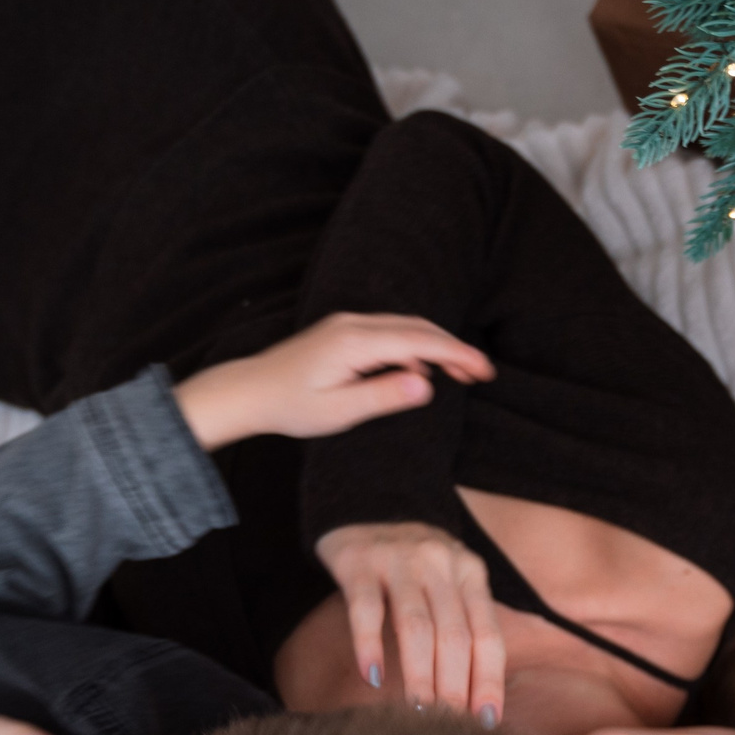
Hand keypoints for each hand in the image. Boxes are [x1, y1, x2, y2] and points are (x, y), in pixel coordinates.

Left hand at [170, 312, 492, 449]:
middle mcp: (354, 323)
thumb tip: (426, 383)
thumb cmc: (291, 406)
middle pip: (418, 327)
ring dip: (436, 347)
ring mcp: (348, 323)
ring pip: (406, 327)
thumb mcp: (339, 411)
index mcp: (355, 342)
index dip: (457, 354)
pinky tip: (421, 371)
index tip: (484, 370)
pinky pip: (390, 332)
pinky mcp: (344, 330)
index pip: (420, 341)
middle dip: (454, 348)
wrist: (250, 391)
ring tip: (461, 374)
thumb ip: (384, 396)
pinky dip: (414, 347)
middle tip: (482, 373)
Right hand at [315, 521, 504, 718]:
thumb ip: (463, 623)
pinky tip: (373, 677)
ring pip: (416, 625)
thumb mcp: (450, 580)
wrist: (366, 504)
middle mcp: (441, 565)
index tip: (487, 722)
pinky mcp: (359, 562)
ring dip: (420, 674)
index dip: (489, 680)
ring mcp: (399, 561)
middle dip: (456, 685)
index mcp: (471, 573)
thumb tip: (474, 696)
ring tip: (419, 712)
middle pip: (455, 635)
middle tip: (451, 727)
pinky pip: (366, 609)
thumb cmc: (414, 562)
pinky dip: (370, 645)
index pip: (487, 635)